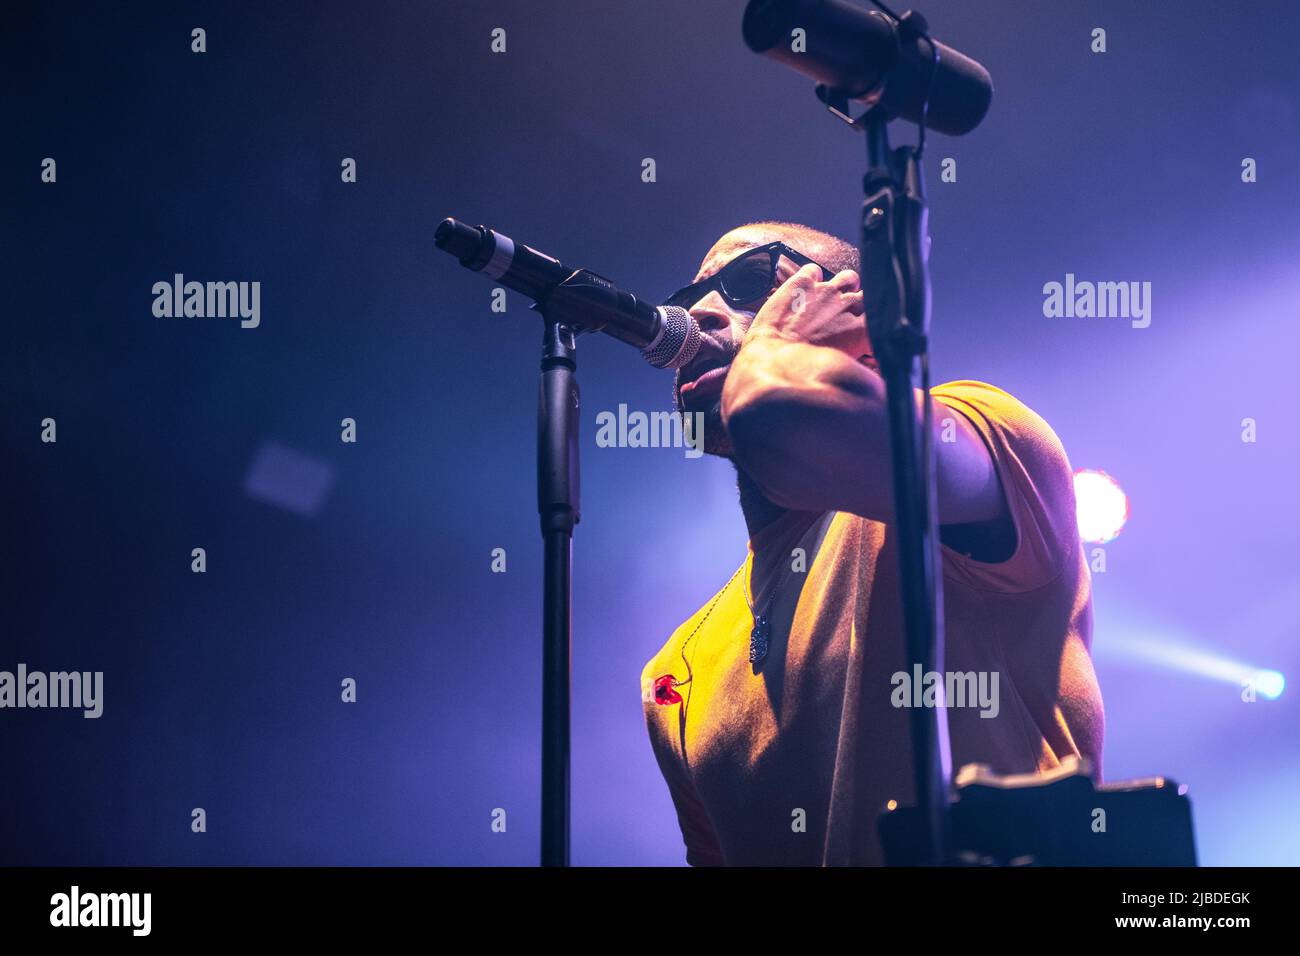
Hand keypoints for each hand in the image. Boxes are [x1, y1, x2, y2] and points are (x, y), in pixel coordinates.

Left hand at [746, 263, 869, 359]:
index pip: (883, 314)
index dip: (876, 320)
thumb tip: (864, 358)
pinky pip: (813, 270)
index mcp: (865, 327)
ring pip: (848, 277)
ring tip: (830, 298)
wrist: (773, 359)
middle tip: (845, 317)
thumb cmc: (807, 370)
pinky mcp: (803, 282)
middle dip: (860, 304)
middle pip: (869, 294)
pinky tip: (803, 290)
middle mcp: (850, 303)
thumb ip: (859, 355)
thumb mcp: (841, 368)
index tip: (867, 327)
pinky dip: (810, 278)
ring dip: (843, 286)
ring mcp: (827, 289)